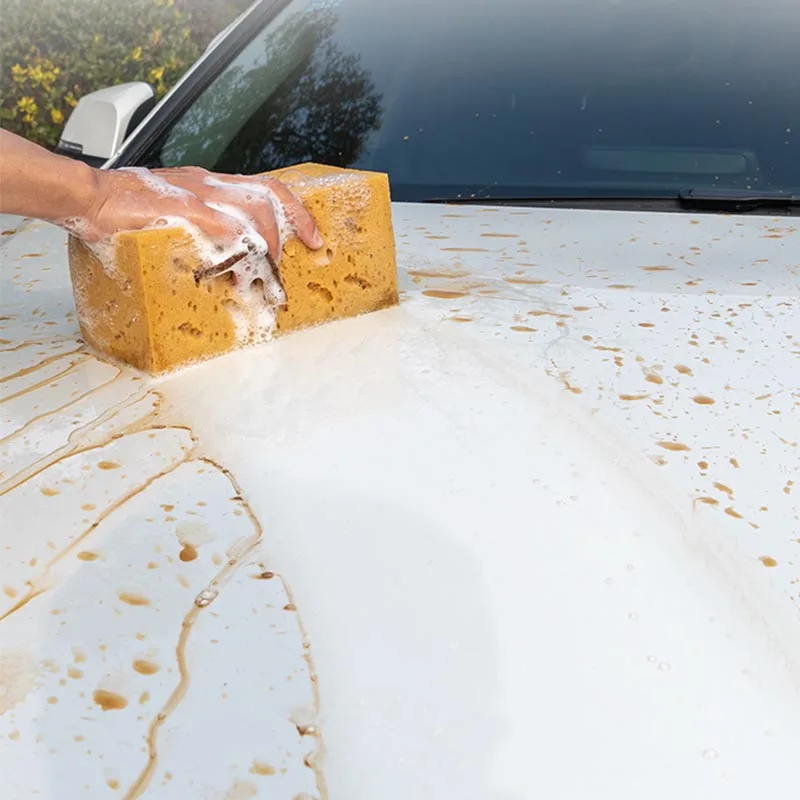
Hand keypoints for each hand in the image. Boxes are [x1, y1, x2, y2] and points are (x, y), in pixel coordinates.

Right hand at [65, 166, 322, 260]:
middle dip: (292, 225)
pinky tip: (239, 259)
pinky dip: (233, 239)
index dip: (295, 211)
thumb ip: (204, 234)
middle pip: (267, 194)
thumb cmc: (126, 209)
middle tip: (303, 252)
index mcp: (210, 184)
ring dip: (262, 243)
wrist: (88, 196)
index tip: (312, 236)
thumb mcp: (177, 219)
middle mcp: (208, 182)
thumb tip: (229, 264)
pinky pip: (216, 219)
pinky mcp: (176, 205)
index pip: (265, 189)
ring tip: (261, 271)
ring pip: (249, 207)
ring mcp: (194, 192)